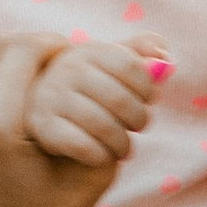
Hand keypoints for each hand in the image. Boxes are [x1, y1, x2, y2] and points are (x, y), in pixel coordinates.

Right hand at [24, 36, 165, 170]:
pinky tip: (103, 155)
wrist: (52, 115)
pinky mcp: (43, 126)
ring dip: (122, 143)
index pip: (131, 66)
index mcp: (87, 50)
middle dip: (138, 119)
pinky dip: (100, 155)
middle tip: (138, 127)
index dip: (147, 89)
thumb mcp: (115, 65)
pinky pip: (83, 146)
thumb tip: (164, 57)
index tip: (148, 100)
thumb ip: (141, 53)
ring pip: (103, 125)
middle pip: (120, 99)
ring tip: (124, 148)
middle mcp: (65, 69)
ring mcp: (50, 96)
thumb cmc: (94, 89)